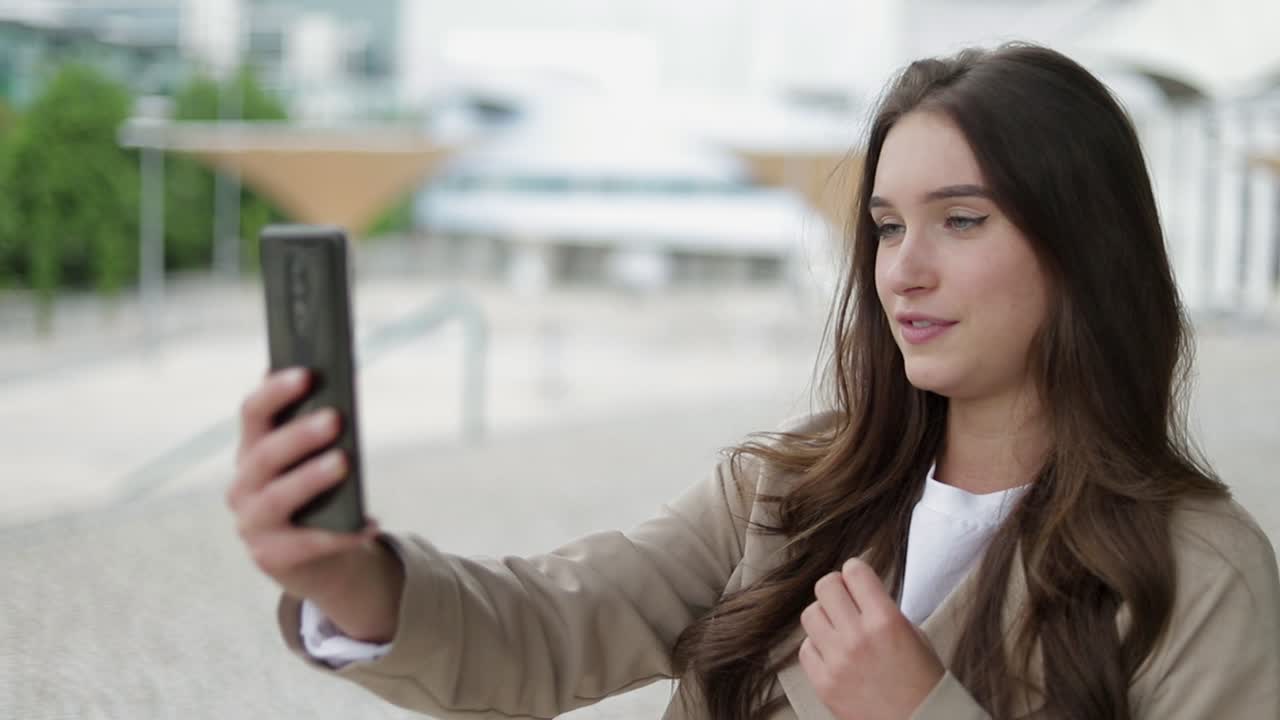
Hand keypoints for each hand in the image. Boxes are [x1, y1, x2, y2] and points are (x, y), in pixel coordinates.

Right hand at [226, 367, 380, 603]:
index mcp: (252, 450)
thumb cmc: (318, 494)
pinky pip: (306, 543)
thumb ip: (318, 429)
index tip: (307, 373)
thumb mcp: (313, 460)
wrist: (313, 558)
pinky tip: (370, 523)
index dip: (275, 392)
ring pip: (277, 497)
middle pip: (264, 454)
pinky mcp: (270, 557)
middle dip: (299, 434)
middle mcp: (243, 485)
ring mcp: (252, 523)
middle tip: (335, 418)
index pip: (253, 413)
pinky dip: (341, 533)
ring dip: (310, 478)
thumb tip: (343, 389)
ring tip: (344, 462)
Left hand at [798, 558, 944, 719]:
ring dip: (824, 616)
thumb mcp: (915, 635)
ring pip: (810, 614)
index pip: (854, 571)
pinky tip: (834, 653)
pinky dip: (817, 647)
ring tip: (839, 628)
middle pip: (825, 586)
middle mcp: (858, 637)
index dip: (855, 572)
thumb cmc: (923, 681)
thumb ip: (884, 610)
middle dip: (836, 588)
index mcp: (886, 621)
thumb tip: (858, 592)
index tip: (857, 579)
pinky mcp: (823, 683)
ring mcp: (837, 661)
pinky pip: (805, 648)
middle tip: (845, 599)